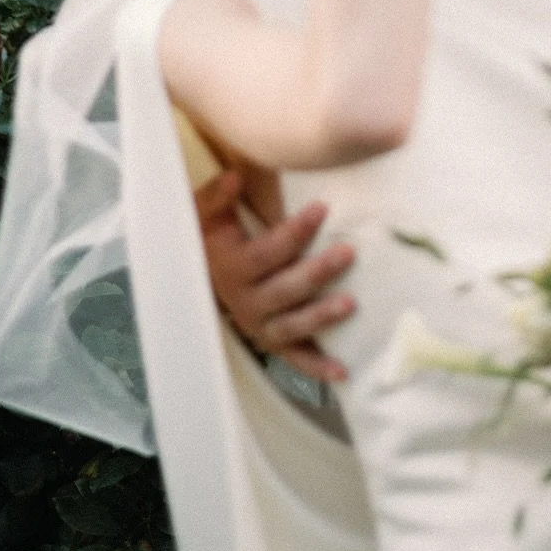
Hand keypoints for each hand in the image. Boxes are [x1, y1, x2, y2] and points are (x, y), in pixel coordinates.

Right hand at [195, 170, 355, 379]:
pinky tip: (343, 372)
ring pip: (293, 325)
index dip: (295, 231)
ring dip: (322, 317)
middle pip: (286, 290)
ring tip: (351, 304)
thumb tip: (235, 177)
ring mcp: (261, 326)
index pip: (268, 252)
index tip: (323, 208)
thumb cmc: (212, 238)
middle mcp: (246, 302)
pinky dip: (318, 367)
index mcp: (233, 268)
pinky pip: (296, 358)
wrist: (200, 279)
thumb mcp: (206, 214)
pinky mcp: (274, 342)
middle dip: (318, 271)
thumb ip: (218, 196)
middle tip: (349, 252)